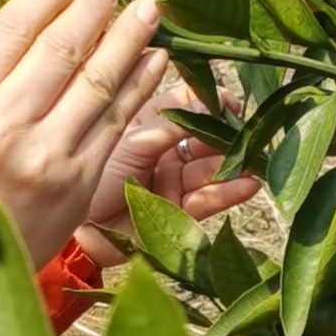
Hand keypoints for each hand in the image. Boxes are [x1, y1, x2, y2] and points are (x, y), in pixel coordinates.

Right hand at [0, 0, 242, 273]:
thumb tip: (43, 18)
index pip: (11, 29)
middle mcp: (3, 124)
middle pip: (59, 49)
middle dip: (92, 10)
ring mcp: (46, 153)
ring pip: (97, 80)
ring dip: (128, 38)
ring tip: (146, 11)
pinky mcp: (79, 179)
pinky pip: (117, 119)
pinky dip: (139, 84)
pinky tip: (153, 60)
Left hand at [69, 99, 259, 278]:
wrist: (78, 234)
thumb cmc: (92, 178)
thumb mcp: (128, 144)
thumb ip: (167, 125)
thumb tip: (205, 103)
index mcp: (146, 123)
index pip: (185, 103)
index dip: (208, 101)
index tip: (228, 105)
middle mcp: (163, 149)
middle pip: (204, 137)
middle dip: (228, 136)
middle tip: (251, 136)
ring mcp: (172, 179)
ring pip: (210, 168)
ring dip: (234, 165)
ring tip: (257, 163)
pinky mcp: (179, 211)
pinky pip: (209, 198)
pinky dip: (229, 192)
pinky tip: (249, 185)